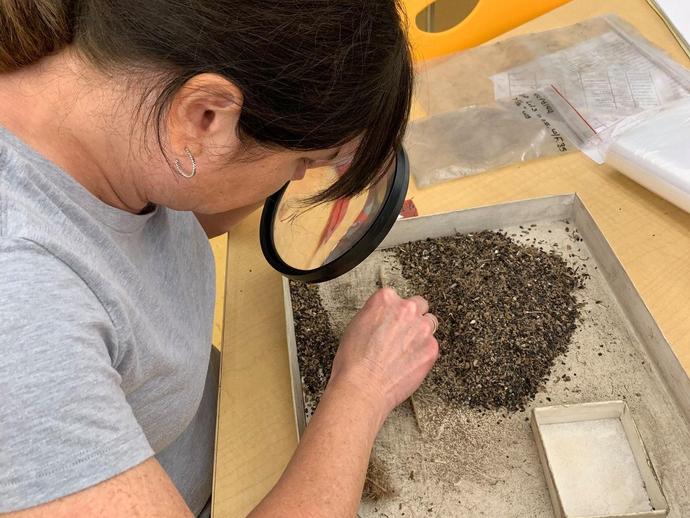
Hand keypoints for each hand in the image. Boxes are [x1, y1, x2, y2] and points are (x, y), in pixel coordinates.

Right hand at [328, 287, 438, 420]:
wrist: (362, 387)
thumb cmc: (353, 362)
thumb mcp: (356, 326)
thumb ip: (375, 315)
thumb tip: (382, 318)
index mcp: (384, 299)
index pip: (396, 297)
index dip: (393, 311)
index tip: (391, 320)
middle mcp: (406, 310)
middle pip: (419, 304)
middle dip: (413, 316)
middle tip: (403, 332)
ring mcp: (421, 328)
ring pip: (430, 323)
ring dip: (421, 333)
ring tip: (407, 349)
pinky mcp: (431, 348)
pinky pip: (432, 345)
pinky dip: (424, 352)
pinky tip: (409, 362)